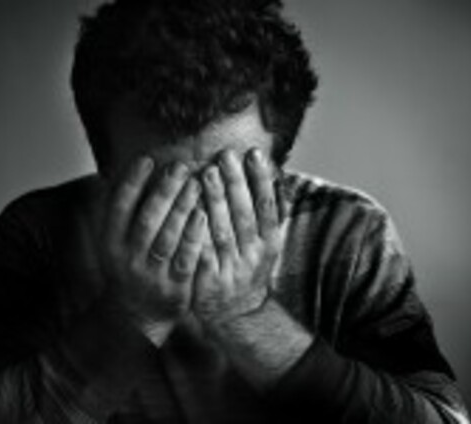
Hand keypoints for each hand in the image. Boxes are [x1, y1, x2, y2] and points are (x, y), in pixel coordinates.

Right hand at [99, 156, 205, 339]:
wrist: (136, 316)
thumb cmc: (131, 267)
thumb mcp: (117, 242)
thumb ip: (125, 212)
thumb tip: (135, 169)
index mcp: (110, 244)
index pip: (118, 207)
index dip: (132, 182)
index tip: (147, 158)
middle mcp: (127, 259)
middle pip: (147, 219)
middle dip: (163, 190)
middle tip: (180, 166)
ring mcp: (151, 275)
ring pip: (167, 237)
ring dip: (182, 207)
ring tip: (196, 182)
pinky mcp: (175, 288)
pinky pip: (186, 258)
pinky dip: (194, 236)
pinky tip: (204, 213)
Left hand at [193, 148, 282, 325]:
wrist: (236, 312)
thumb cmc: (249, 267)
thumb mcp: (268, 244)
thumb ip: (274, 213)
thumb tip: (282, 178)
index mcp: (270, 243)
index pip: (268, 206)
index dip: (262, 180)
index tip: (254, 153)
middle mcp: (254, 255)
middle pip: (245, 214)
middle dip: (235, 183)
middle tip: (225, 155)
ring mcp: (232, 268)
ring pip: (223, 229)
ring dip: (215, 200)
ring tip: (205, 172)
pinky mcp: (210, 279)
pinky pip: (203, 250)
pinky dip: (197, 229)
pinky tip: (188, 208)